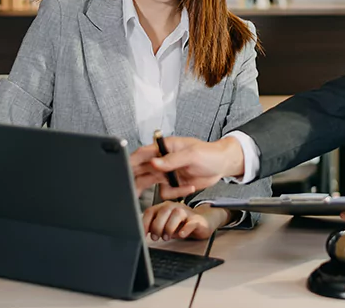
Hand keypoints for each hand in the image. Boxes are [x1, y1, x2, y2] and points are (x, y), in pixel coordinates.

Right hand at [130, 136, 244, 199]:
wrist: (222, 165)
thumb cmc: (209, 153)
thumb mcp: (192, 154)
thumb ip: (172, 160)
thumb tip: (154, 163)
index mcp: (165, 147)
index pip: (144, 153)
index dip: (131, 160)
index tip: (122, 169)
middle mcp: (163, 160)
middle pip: (141, 169)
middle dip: (133, 177)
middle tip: (125, 186)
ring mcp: (167, 172)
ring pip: (148, 182)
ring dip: (145, 189)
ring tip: (135, 196)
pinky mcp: (173, 183)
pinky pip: (166, 192)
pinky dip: (175, 193)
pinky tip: (189, 187)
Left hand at [141, 202, 230, 240]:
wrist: (203, 222)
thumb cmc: (181, 224)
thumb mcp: (166, 225)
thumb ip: (154, 227)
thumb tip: (141, 233)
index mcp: (164, 207)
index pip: (150, 212)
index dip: (145, 223)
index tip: (143, 235)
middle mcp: (174, 207)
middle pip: (163, 212)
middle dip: (157, 226)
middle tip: (156, 237)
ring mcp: (186, 212)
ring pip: (176, 215)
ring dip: (169, 228)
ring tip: (167, 237)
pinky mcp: (196, 220)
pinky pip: (190, 223)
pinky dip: (185, 229)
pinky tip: (181, 235)